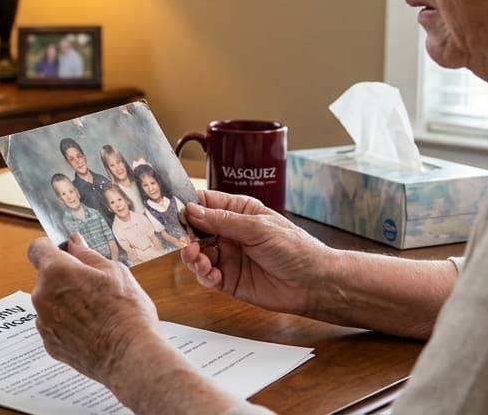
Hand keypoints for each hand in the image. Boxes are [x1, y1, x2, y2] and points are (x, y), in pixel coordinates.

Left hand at [26, 234, 160, 383]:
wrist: (130, 356)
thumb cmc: (126, 313)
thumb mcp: (114, 271)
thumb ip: (87, 254)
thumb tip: (74, 243)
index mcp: (56, 272)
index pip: (37, 248)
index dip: (51, 247)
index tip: (64, 251)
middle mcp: (42, 296)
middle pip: (46, 277)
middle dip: (64, 278)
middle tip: (93, 286)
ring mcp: (43, 322)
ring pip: (50, 302)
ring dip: (64, 302)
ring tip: (95, 312)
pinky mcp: (49, 344)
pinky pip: (54, 324)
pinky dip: (67, 324)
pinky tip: (90, 329)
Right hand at [180, 191, 337, 316]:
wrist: (314, 283)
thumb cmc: (296, 249)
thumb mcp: (258, 228)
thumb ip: (223, 221)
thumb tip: (192, 210)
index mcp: (238, 212)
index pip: (205, 204)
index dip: (187, 206)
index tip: (173, 211)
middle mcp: (230, 233)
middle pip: (195, 231)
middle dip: (186, 236)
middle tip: (185, 242)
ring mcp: (228, 257)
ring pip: (196, 255)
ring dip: (192, 258)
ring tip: (199, 260)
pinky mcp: (228, 280)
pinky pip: (206, 276)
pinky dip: (203, 276)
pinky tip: (211, 275)